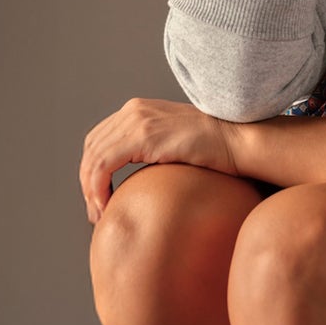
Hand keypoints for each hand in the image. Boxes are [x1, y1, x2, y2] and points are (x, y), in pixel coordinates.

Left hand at [80, 98, 241, 225]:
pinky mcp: (143, 136)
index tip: (98, 196)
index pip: (100, 139)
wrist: (238, 140)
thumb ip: (154, 149)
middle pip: (92, 147)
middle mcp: (132, 110)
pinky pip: (104, 164)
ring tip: (99, 214)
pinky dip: (98, 187)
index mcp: (137, 110)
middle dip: (87, 181)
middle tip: (95, 211)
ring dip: (90, 189)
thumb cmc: (216, 149)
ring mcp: (137, 120)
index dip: (92, 169)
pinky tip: (106, 205)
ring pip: (94, 158)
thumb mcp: (175, 143)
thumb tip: (142, 177)